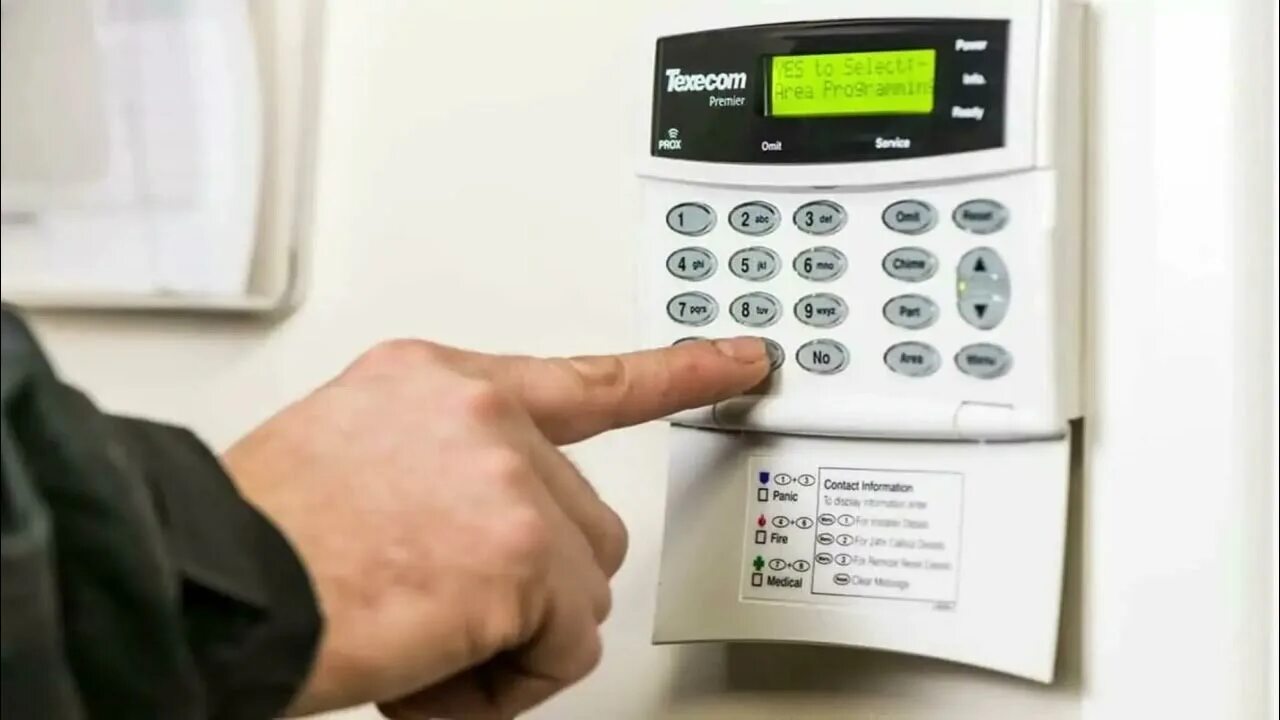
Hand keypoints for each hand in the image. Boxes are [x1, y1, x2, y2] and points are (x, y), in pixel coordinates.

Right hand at [220, 336, 768, 718]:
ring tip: (426, 637)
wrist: (216, 583)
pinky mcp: (523, 549)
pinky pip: (566, 644)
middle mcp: (482, 412)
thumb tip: (480, 527)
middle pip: (583, 522)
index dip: (674, 373)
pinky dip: (510, 680)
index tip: (740, 362)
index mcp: (440, 381)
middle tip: (444, 608)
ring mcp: (508, 475)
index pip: (583, 380)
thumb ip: (439, 467)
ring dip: (518, 634)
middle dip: (532, 583)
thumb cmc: (266, 533)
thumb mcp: (351, 452)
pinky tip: (436, 662)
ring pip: (580, 587)